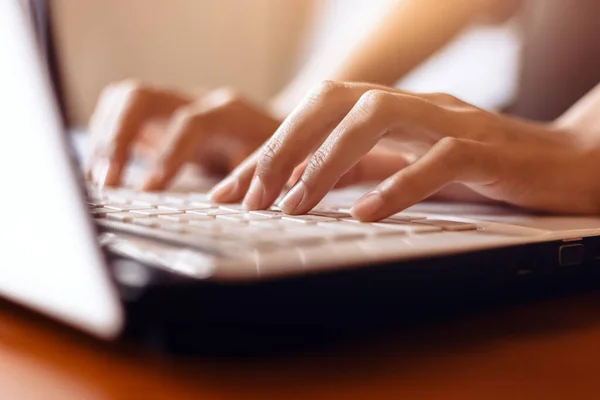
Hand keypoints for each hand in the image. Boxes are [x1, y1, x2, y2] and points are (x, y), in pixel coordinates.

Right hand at [87, 81, 280, 189]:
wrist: (270, 128)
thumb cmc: (272, 151)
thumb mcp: (272, 165)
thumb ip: (249, 178)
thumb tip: (219, 200)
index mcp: (228, 112)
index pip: (190, 121)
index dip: (169, 153)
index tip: (149, 190)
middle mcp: (194, 100)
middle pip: (143, 97)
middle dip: (118, 136)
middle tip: (107, 181)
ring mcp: (171, 103)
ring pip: (124, 101)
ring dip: (104, 138)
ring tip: (98, 180)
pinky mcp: (156, 116)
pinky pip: (119, 115)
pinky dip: (103, 141)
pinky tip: (100, 172)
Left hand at [210, 81, 599, 220]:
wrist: (565, 161)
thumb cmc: (480, 165)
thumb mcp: (408, 162)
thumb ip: (363, 168)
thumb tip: (302, 188)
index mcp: (391, 107)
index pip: (314, 115)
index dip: (267, 150)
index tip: (230, 190)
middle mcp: (414, 104)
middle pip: (333, 102)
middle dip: (282, 147)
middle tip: (249, 197)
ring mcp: (451, 120)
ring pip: (376, 119)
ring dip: (326, 163)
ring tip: (294, 207)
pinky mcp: (486, 150)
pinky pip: (438, 159)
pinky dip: (398, 186)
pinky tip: (366, 216)